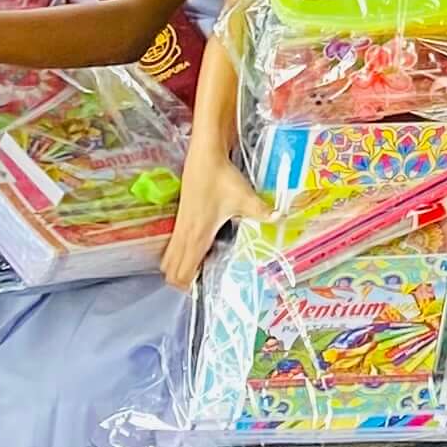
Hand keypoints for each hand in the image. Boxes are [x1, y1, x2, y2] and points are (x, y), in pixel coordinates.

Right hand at [162, 156, 269, 290]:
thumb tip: (279, 217)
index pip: (181, 272)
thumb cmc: (221, 178)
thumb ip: (261, 210)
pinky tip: (196, 250)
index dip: (188, 286)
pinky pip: (172, 246)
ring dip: (177, 268)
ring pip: (168, 259)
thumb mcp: (244, 196)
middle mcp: (184, 235)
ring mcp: (179, 227)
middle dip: (181, 282)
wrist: (205, 157)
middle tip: (201, 283)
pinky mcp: (180, 218)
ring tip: (198, 270)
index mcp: (197, 236)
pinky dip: (177, 255)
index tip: (202, 289)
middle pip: (170, 271)